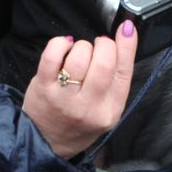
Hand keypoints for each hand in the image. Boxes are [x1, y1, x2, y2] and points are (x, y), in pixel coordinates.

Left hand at [21, 22, 138, 158]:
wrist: (47, 142)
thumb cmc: (79, 122)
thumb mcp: (106, 110)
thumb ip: (114, 81)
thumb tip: (123, 41)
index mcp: (111, 110)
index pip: (123, 72)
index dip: (127, 46)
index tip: (126, 28)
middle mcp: (89, 105)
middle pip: (104, 61)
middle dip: (103, 44)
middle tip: (98, 46)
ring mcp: (65, 97)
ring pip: (80, 56)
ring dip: (81, 46)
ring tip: (78, 53)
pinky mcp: (43, 88)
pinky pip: (52, 55)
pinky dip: (60, 43)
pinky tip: (63, 47)